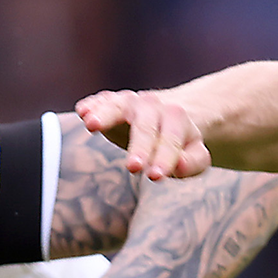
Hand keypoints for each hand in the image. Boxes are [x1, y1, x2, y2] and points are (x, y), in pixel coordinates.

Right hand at [73, 89, 212, 180]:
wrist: (165, 117)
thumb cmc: (181, 144)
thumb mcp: (195, 155)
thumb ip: (192, 162)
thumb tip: (178, 167)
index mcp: (177, 118)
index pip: (171, 139)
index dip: (164, 158)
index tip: (155, 177)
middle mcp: (152, 106)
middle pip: (145, 125)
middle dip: (140, 146)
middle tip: (133, 168)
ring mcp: (130, 102)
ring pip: (118, 105)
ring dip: (105, 114)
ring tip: (91, 124)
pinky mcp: (110, 102)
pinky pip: (101, 100)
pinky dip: (92, 105)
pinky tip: (82, 111)